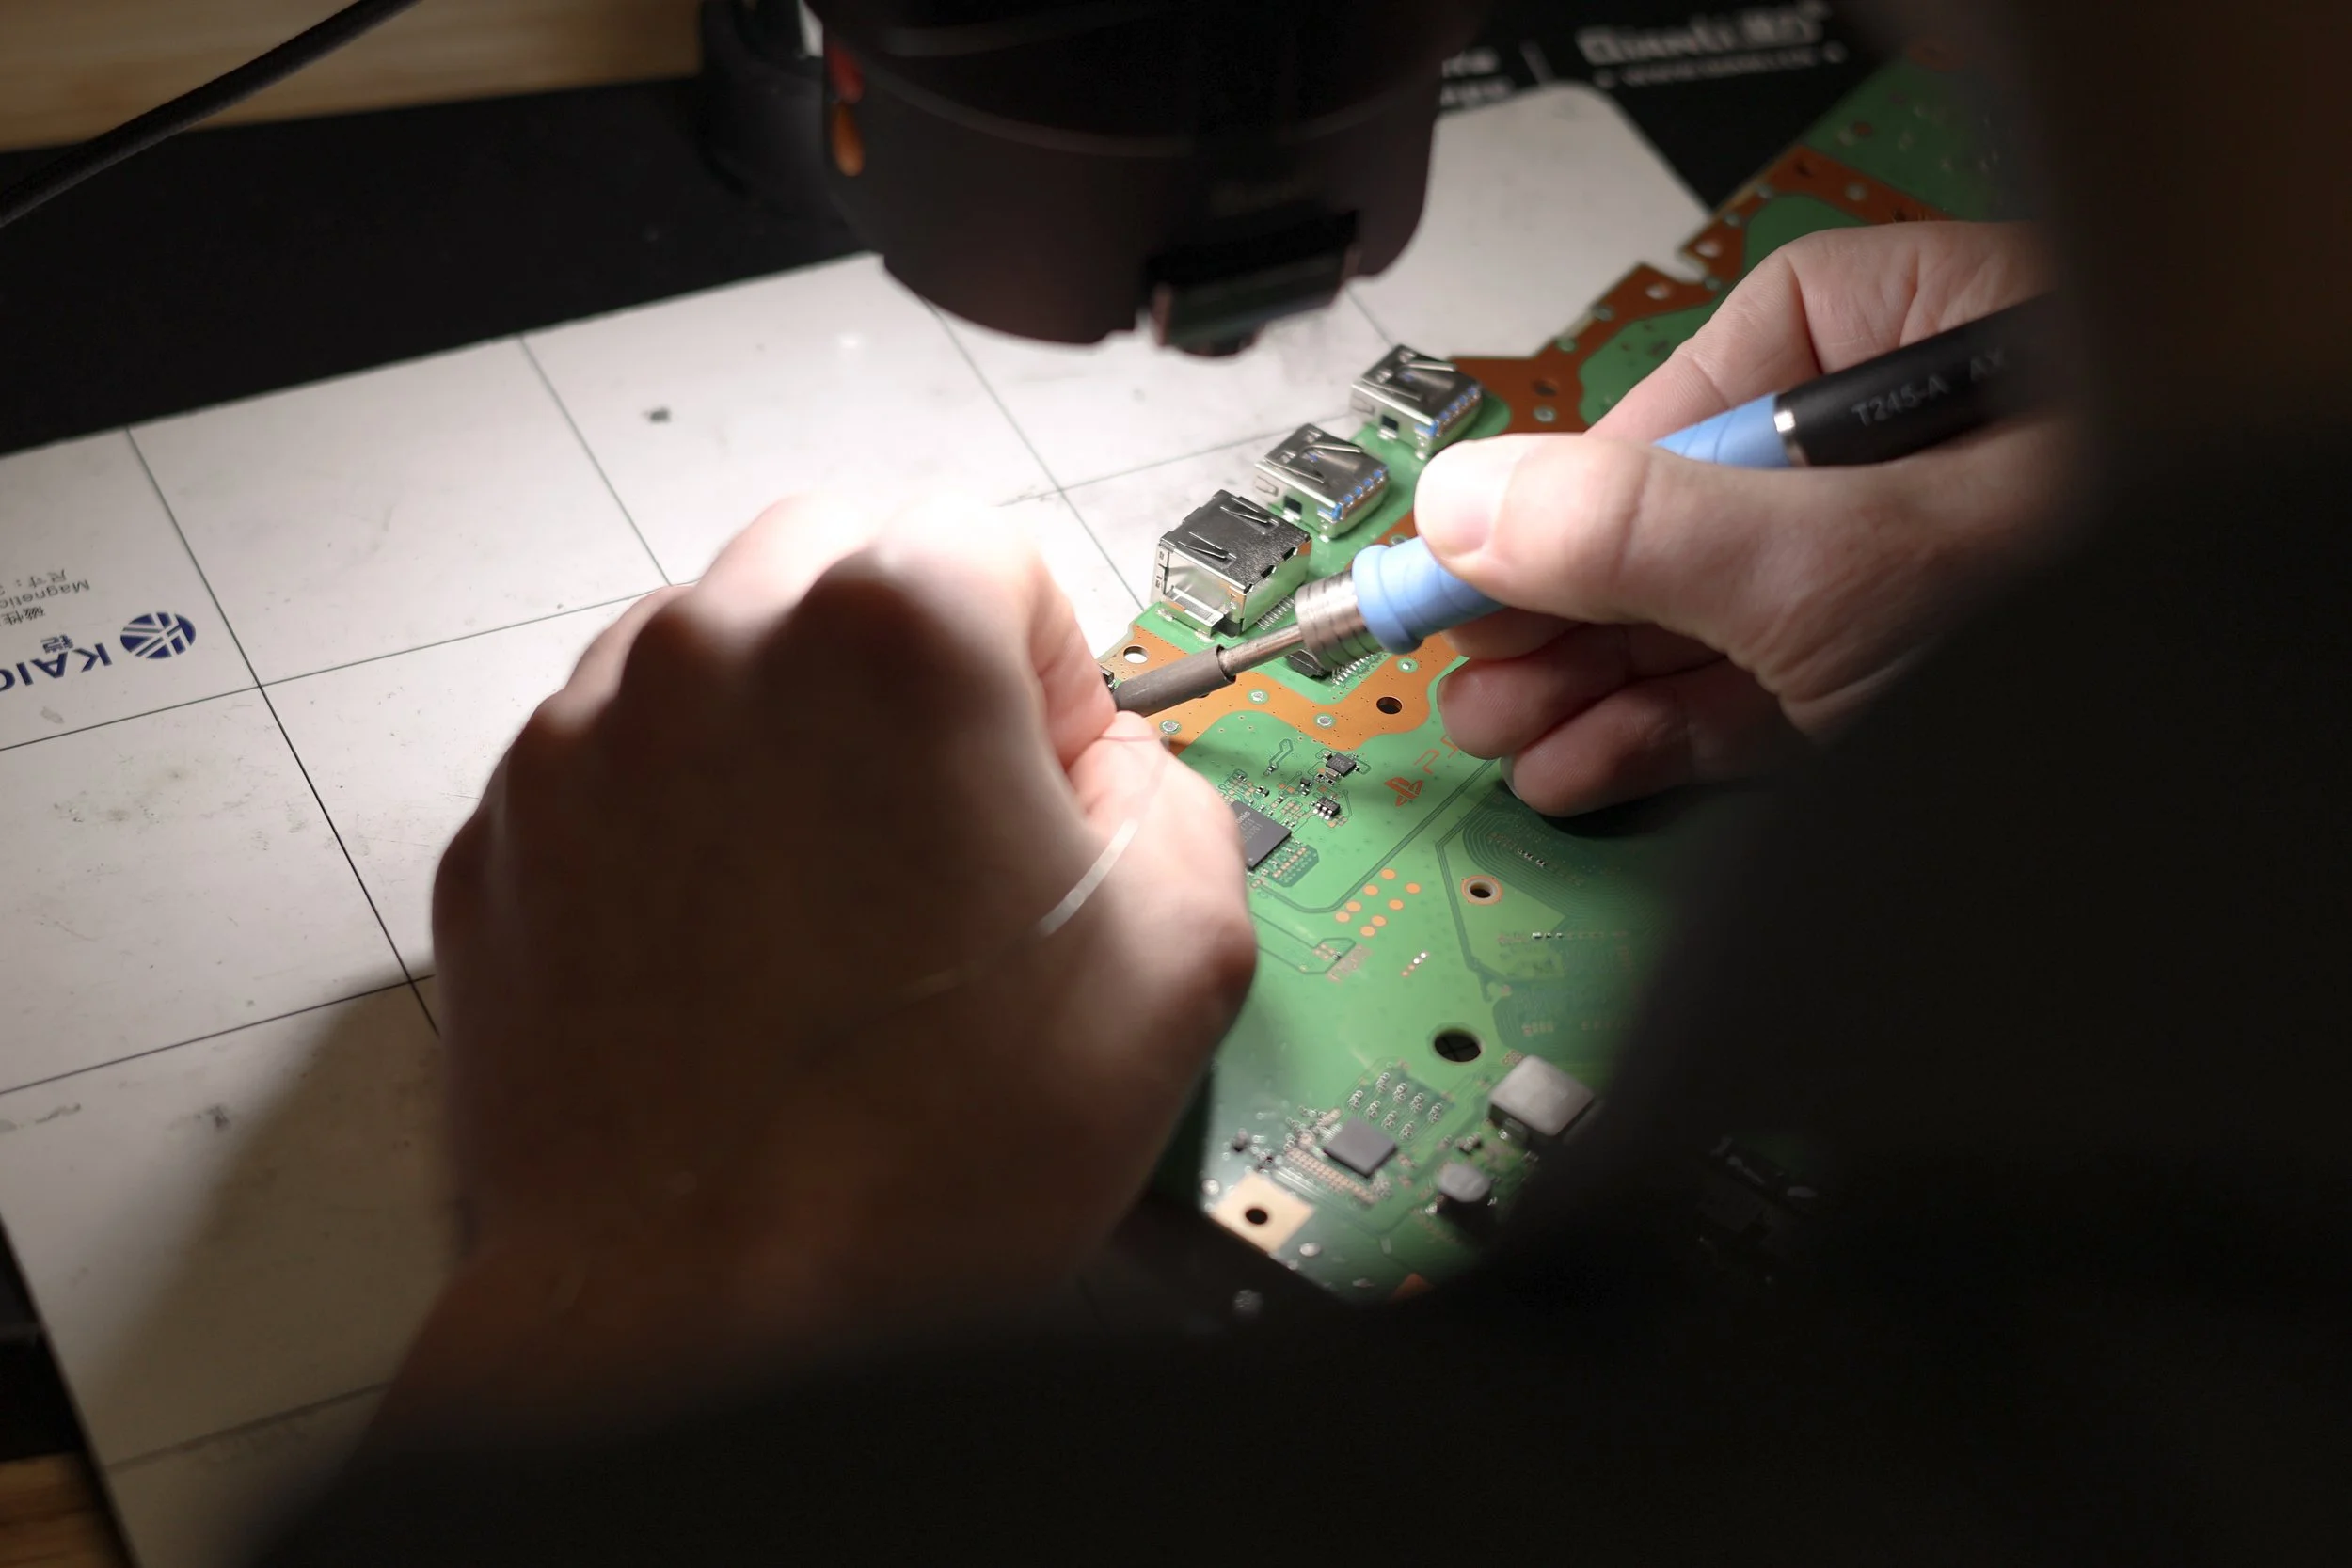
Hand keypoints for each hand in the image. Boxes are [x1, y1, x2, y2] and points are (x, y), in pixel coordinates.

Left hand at [388, 496, 1255, 1435]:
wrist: (709, 1324)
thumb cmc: (911, 1167)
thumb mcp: (1179, 954)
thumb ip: (1174, 786)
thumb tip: (1118, 771)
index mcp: (890, 638)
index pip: (993, 552)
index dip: (1045, 676)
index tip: (1038, 778)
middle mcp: (712, 654)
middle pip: (843, 566)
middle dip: (910, 669)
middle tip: (948, 824)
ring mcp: (585, 744)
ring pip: (721, 657)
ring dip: (791, 736)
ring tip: (841, 909)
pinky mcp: (506, 838)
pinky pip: (625, 766)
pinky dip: (688, 821)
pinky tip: (745, 954)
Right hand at [1415, 222, 2076, 814]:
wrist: (2222, 775)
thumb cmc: (2116, 603)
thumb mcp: (1836, 564)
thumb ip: (1641, 535)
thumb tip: (1474, 505)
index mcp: (1938, 339)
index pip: (1719, 377)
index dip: (1585, 471)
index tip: (1479, 538)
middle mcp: (1920, 455)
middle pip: (1695, 513)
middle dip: (1567, 605)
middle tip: (1458, 649)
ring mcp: (1913, 577)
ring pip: (1719, 617)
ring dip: (1593, 686)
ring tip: (1495, 726)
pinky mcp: (1903, 684)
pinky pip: (1762, 693)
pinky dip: (1668, 736)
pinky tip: (1584, 763)